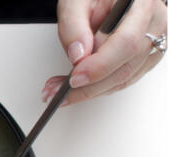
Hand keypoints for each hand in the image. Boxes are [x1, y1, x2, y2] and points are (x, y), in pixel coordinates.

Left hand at [43, 0, 166, 105]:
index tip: (75, 77)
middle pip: (125, 67)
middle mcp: (153, 24)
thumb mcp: (76, 2)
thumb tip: (77, 56)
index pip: (126, 42)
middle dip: (88, 86)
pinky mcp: (144, 58)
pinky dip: (96, 88)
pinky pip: (120, 81)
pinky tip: (76, 87)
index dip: (100, 65)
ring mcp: (152, 43)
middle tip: (58, 91)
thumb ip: (74, 25)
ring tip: (59, 90)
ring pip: (123, 79)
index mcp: (141, 4)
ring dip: (89, 91)